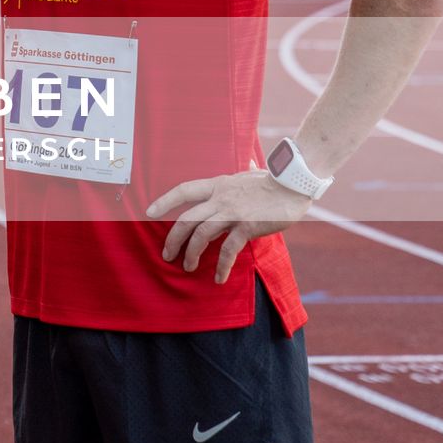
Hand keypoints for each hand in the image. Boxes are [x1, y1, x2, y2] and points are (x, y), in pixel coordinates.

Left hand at [147, 169, 311, 283]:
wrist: (294, 183)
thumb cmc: (276, 179)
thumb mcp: (253, 173)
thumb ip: (247, 172)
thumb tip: (251, 164)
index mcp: (217, 184)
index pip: (183, 190)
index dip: (164, 200)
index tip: (149, 212)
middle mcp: (220, 197)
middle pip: (186, 219)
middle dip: (173, 238)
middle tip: (167, 254)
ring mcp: (232, 212)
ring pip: (201, 234)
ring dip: (192, 253)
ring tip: (187, 267)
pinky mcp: (247, 226)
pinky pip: (229, 249)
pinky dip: (222, 265)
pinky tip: (219, 278)